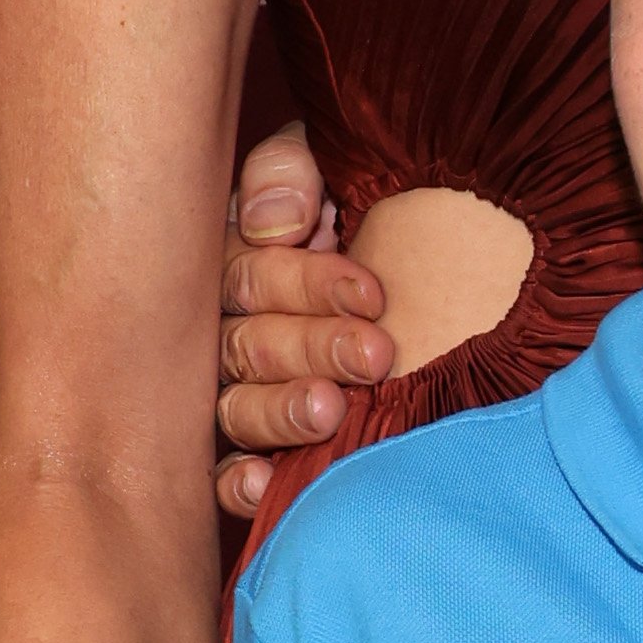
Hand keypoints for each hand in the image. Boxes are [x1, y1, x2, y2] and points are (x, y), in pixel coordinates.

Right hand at [213, 122, 397, 520]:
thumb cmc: (361, 203)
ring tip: (331, 412)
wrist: (419, 247)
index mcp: (237, 261)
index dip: (310, 285)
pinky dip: (236, 480)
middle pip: (250, 346)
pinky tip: (262, 480)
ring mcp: (233, 389)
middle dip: (316, 349)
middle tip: (376, 356)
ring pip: (238, 407)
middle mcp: (225, 328)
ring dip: (282, 412)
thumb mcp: (328, 162)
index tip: (373, 292)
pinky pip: (222, 470)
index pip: (253, 278)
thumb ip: (291, 169)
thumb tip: (276, 222)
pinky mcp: (249, 446)